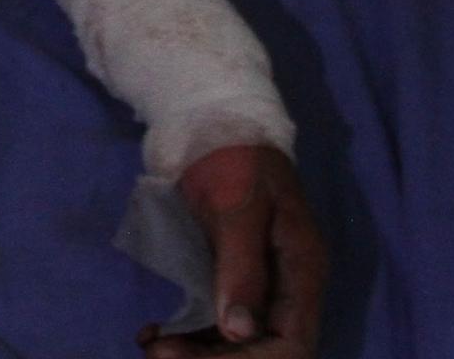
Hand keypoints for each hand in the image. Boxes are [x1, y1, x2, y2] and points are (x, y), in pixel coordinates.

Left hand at [142, 146, 325, 356]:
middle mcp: (288, 287)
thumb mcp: (237, 207)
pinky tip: (153, 334)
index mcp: (302, 271)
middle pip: (263, 349)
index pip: (291, 345)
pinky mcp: (233, 278)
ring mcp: (261, 284)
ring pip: (236, 341)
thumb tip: (239, 330)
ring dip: (198, 352)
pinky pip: (217, 321)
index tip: (194, 358)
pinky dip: (189, 335)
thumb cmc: (233, 155)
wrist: (214, 119)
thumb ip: (241, 267)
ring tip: (151, 348)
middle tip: (158, 354)